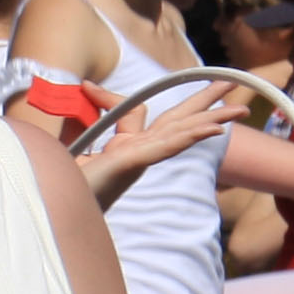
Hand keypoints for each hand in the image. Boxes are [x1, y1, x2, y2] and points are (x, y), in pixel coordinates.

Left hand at [77, 84, 240, 202]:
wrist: (53, 211)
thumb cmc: (62, 186)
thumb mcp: (69, 146)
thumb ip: (78, 121)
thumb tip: (79, 92)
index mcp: (122, 147)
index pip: (132, 113)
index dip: (108, 96)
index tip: (85, 87)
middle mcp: (136, 151)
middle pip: (176, 120)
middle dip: (203, 101)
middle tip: (231, 82)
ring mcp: (136, 157)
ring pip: (180, 132)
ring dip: (211, 118)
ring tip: (240, 109)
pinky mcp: (131, 163)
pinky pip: (165, 147)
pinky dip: (189, 136)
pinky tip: (213, 130)